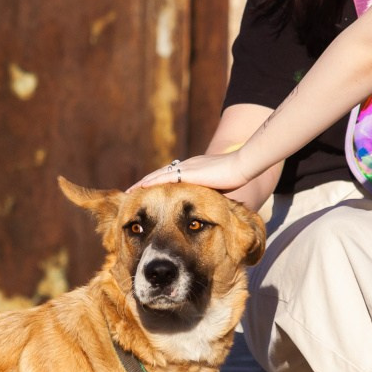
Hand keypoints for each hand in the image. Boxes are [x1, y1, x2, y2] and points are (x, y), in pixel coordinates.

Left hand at [132, 152, 262, 194]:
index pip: (171, 175)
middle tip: (132, 191)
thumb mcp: (220, 186)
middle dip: (146, 183)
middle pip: (161, 174)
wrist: (240, 166)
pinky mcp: (186, 172)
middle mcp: (186, 166)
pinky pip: (163, 177)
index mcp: (193, 168)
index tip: (148, 190)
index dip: (158, 182)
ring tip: (130, 191)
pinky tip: (140, 187)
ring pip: (158, 175)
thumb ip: (212, 192)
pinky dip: (151, 182)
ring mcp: (185, 168)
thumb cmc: (236, 176)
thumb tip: (212, 205)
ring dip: (143, 183)